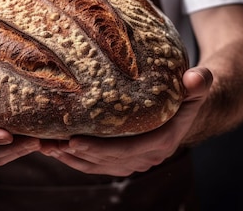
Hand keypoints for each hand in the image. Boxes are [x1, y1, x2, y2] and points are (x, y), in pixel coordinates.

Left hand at [39, 66, 211, 175]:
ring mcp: (134, 161)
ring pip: (97, 166)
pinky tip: (54, 148)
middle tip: (48, 142)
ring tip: (44, 145)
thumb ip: (198, 83)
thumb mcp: (195, 86)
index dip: (99, 148)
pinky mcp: (123, 159)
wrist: (186, 109)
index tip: (73, 140)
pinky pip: (96, 164)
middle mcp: (147, 157)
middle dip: (75, 154)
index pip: (127, 150)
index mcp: (162, 142)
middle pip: (106, 161)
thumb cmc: (186, 93)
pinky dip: (74, 159)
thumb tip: (197, 78)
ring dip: (69, 158)